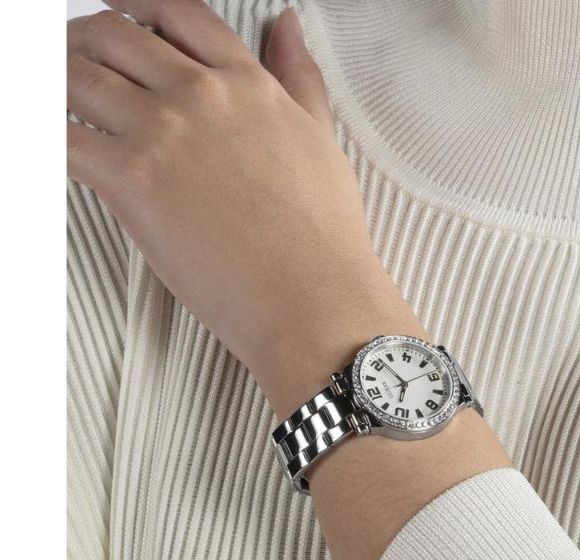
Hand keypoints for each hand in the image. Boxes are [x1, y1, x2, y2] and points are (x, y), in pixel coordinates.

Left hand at [67, 0, 423, 417]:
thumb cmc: (322, 237)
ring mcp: (163, 134)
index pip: (179, 15)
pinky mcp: (130, 180)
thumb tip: (287, 27)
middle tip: (75, 60)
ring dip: (55, 78)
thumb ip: (299, 78)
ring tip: (52, 98)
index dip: (139, 6)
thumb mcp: (321, 141)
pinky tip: (46, 140)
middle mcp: (202, 96)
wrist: (312, 296)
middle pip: (117, 36)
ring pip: (78, 75)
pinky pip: (60, 136)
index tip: (119, 11)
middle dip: (85, 40)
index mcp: (247, 85)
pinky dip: (42, 131)